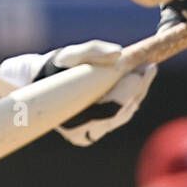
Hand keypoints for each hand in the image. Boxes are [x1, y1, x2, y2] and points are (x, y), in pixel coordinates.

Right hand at [0, 41, 156, 146]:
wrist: (37, 85)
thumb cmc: (54, 69)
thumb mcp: (70, 55)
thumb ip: (92, 51)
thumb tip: (119, 54)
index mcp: (74, 118)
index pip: (112, 107)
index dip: (131, 88)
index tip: (145, 68)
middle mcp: (83, 132)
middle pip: (122, 111)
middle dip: (138, 88)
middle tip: (149, 66)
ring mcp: (90, 135)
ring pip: (124, 115)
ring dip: (137, 93)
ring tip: (144, 71)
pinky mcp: (95, 132)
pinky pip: (119, 117)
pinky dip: (129, 99)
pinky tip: (135, 83)